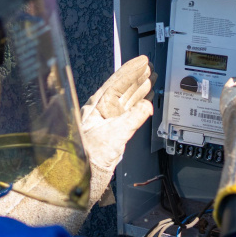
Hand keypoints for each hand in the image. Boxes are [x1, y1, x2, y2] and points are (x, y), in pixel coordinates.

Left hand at [81, 55, 156, 170]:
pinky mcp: (113, 129)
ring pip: (126, 98)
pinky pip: (128, 110)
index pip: (117, 82)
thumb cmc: (90, 155)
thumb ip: (132, 120)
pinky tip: (144, 99)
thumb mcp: (115, 135)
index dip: (131, 71)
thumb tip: (146, 107)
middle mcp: (102, 110)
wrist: (87, 173)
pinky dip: (138, 103)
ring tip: (149, 78)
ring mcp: (108, 119)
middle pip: (122, 87)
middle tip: (147, 66)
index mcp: (98, 106)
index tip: (142, 63)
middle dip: (135, 76)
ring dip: (138, 88)